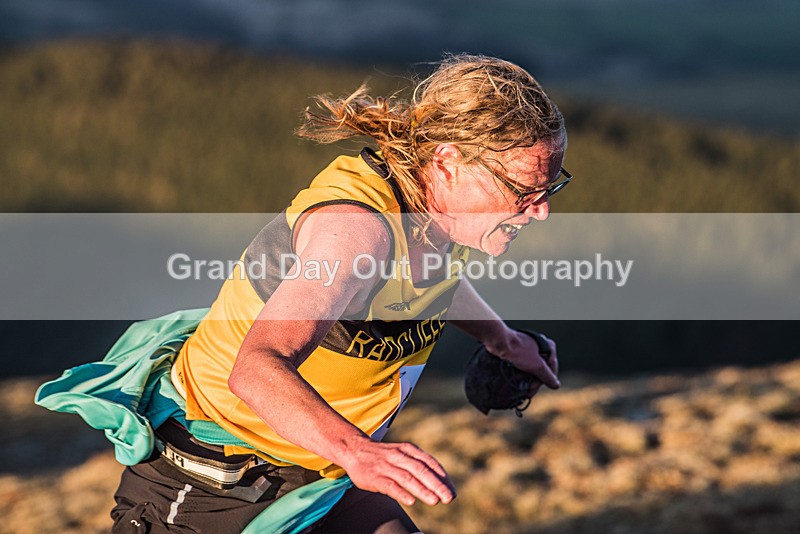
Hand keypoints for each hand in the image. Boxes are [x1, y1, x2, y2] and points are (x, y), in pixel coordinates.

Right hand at [340, 436, 455, 506]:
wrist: (355, 449)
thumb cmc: (383, 456)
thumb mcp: (403, 454)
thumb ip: (420, 466)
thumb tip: (441, 483)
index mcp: (409, 450)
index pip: (430, 463)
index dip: (442, 478)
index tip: (452, 491)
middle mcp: (399, 456)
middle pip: (421, 470)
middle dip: (436, 485)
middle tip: (448, 498)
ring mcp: (386, 466)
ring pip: (407, 478)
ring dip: (422, 490)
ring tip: (434, 501)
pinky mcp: (374, 476)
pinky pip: (389, 485)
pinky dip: (400, 493)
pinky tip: (410, 501)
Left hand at [487, 328, 559, 389]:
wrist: (499, 342)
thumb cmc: (518, 351)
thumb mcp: (536, 366)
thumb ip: (547, 376)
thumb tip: (556, 385)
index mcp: (549, 347)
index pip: (552, 369)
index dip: (545, 381)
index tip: (534, 389)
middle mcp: (541, 347)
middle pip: (542, 369)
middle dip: (535, 382)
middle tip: (528, 392)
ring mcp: (530, 349)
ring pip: (533, 368)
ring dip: (528, 380)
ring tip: (523, 390)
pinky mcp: (519, 351)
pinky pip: (524, 365)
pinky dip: (522, 374)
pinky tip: (518, 382)